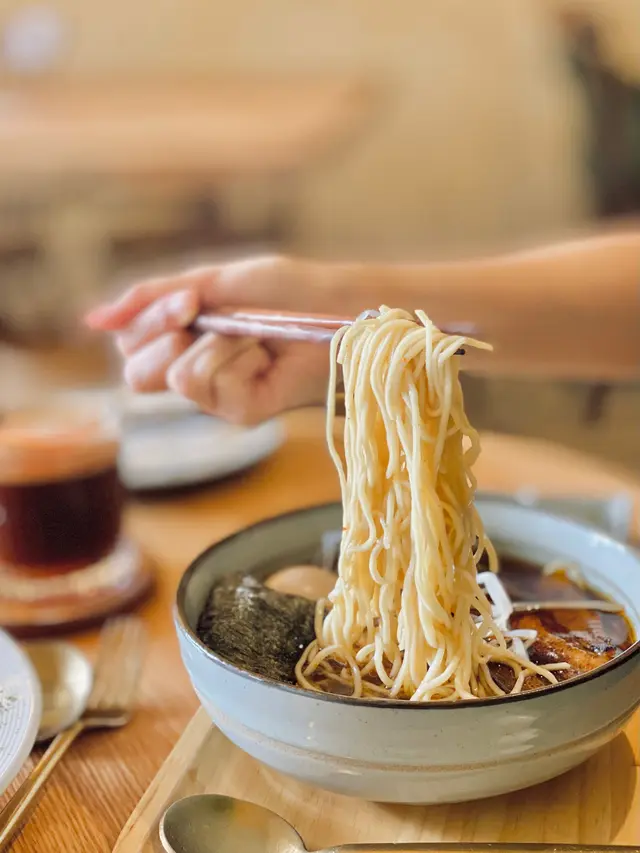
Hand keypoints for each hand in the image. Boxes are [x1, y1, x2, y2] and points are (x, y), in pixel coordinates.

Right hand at [85, 256, 334, 423]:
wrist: (337, 308)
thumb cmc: (286, 292)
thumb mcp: (213, 282)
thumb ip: (152, 299)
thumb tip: (90, 319)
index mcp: (184, 340)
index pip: (129, 344)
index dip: (147, 320)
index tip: (189, 298)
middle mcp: (194, 373)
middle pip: (135, 373)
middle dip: (164, 334)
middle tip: (202, 313)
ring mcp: (217, 397)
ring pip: (171, 378)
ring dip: (212, 343)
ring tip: (251, 335)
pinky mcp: (239, 412)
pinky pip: (206, 384)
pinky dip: (235, 357)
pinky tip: (266, 355)